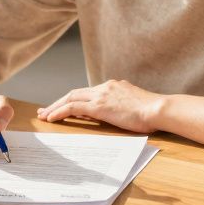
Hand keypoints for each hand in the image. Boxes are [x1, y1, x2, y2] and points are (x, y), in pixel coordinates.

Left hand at [37, 79, 162, 133]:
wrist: (159, 109)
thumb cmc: (152, 113)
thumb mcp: (133, 106)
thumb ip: (120, 106)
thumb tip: (109, 113)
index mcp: (113, 86)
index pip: (87, 93)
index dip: (73, 100)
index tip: (63, 107)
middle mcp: (105, 87)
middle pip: (75, 93)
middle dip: (58, 102)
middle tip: (45, 110)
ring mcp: (102, 95)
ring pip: (70, 98)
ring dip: (55, 107)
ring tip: (44, 116)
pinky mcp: (100, 106)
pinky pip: (73, 107)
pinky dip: (60, 112)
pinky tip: (52, 118)